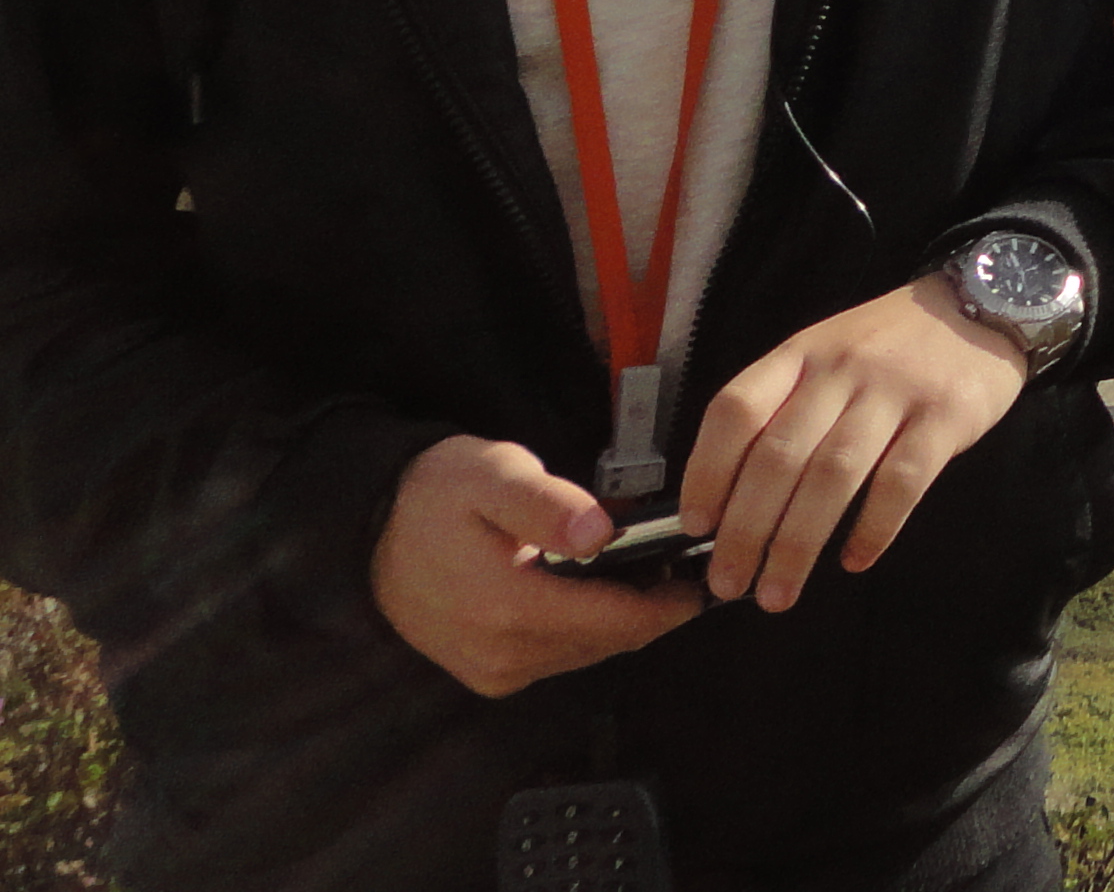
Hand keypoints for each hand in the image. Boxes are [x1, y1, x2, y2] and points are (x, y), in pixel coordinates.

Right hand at [372, 434, 702, 696]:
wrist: (371, 531)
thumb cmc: (437, 495)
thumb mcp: (494, 475)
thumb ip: (547, 506)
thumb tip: (600, 534)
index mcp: (508, 608)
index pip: (616, 621)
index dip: (669, 603)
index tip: (705, 579)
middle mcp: (503, 654)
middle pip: (609, 640)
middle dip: (652, 609)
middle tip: (684, 569)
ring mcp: (494, 670)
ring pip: (589, 652)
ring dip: (622, 620)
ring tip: (651, 575)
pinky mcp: (489, 674)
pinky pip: (561, 657)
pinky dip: (589, 629)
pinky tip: (600, 592)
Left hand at [682, 275, 1025, 613]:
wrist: (982, 305)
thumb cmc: (889, 343)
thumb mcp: (826, 354)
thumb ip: (785, 408)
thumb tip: (733, 497)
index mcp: (800, 354)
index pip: (736, 411)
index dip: (708, 471)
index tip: (697, 525)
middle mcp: (840, 371)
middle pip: (779, 457)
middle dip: (746, 530)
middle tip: (728, 582)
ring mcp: (894, 392)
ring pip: (833, 477)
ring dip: (798, 544)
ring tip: (778, 593)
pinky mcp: (945, 417)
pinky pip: (901, 482)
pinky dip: (873, 528)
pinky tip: (855, 560)